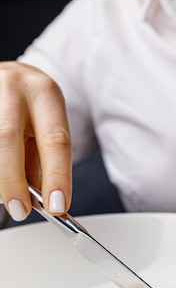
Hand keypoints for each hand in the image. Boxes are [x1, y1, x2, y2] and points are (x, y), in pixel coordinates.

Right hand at [0, 62, 71, 220]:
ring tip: (7, 195)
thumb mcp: (44, 126)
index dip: (57, 176)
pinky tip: (1, 181)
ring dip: (0, 178)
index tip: (57, 206)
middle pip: (7, 138)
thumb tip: (41, 199)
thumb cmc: (28, 107)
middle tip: (20, 210)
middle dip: (12, 181)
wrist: (8, 77)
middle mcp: (14, 87)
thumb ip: (42, 159)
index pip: (55, 140)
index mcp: (44, 93)